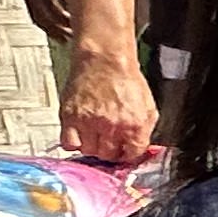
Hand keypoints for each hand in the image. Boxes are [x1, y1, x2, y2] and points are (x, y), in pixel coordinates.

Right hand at [61, 50, 156, 164]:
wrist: (105, 60)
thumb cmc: (126, 80)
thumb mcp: (148, 106)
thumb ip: (145, 131)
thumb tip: (141, 149)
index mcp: (135, 125)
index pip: (131, 155)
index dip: (128, 154)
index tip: (124, 151)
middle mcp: (112, 127)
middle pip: (108, 156)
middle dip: (110, 152)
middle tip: (109, 142)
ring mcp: (89, 122)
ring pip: (89, 152)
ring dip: (93, 147)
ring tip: (95, 135)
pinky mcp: (71, 117)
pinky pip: (69, 143)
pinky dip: (74, 142)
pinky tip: (80, 134)